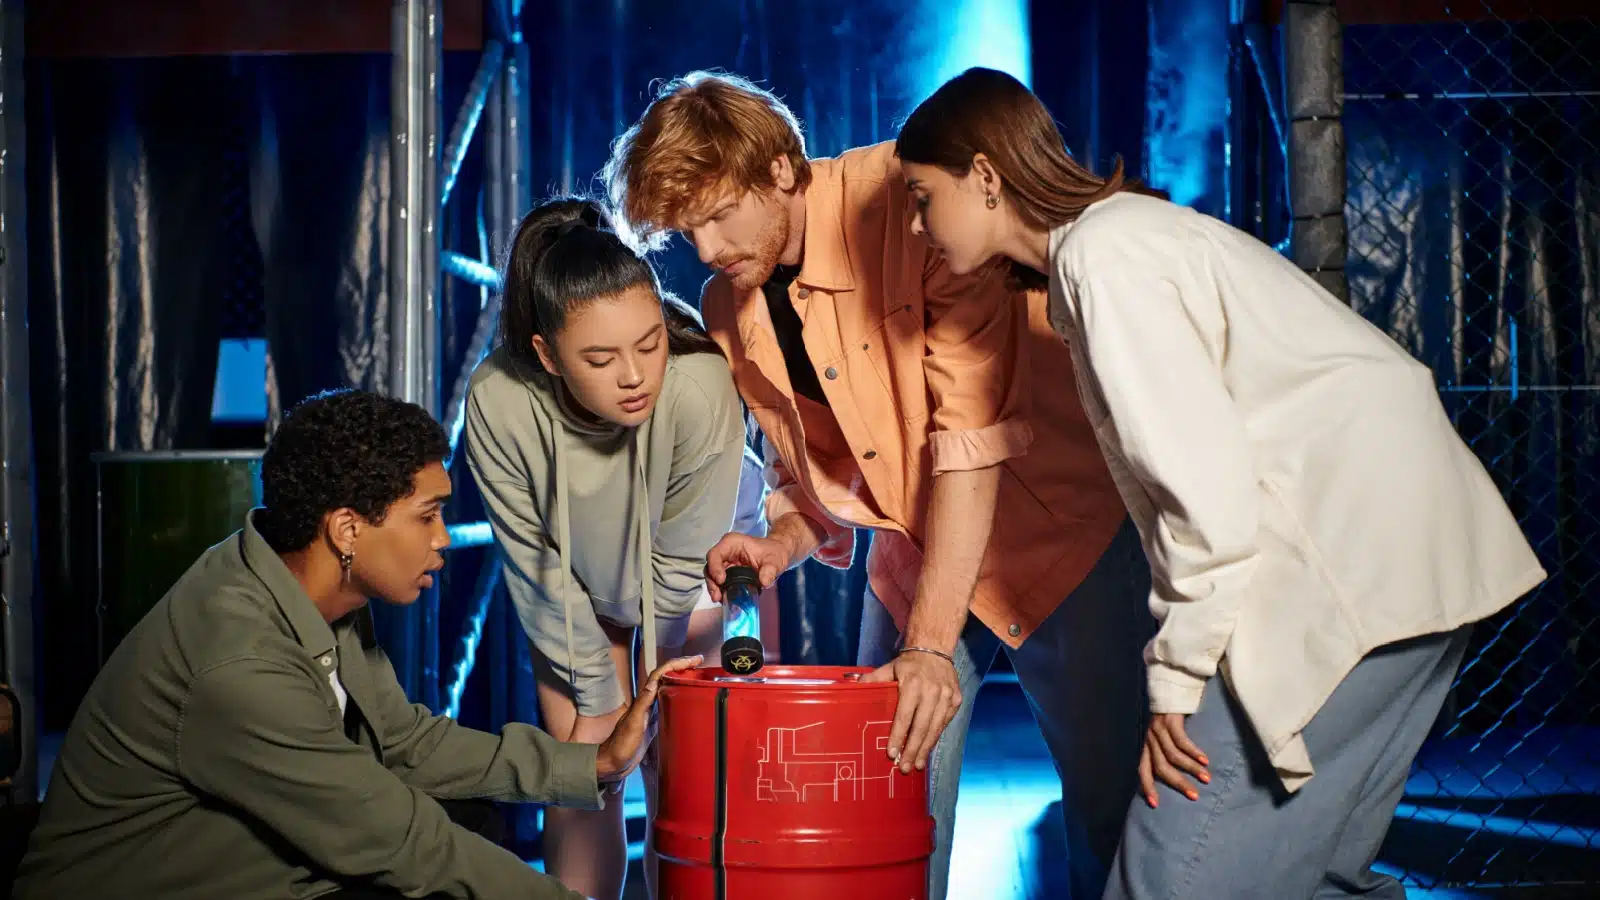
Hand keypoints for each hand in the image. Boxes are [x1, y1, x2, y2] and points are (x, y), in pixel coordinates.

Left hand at [595, 655, 702, 783]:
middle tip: (700, 664)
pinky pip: (669, 704)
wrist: (613, 762)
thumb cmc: (622, 745)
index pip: (660, 674)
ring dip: (682, 680)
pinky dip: (680, 698)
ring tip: (699, 677)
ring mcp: (651, 712)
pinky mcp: (655, 723)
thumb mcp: (633, 724)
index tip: (693, 660)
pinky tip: (689, 701)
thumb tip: (654, 682)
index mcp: (643, 699)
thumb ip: (643, 703)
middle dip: (682, 668)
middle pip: (666, 678)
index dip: (676, 664)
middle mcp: (648, 702)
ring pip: (668, 689)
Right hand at [704, 532, 791, 601]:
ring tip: (720, 599)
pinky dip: (721, 591)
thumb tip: (764, 582)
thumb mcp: (774, 560)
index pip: (715, 554)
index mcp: (732, 543)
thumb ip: (770, 570)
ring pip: (713, 576)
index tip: (721, 581)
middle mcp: (725, 552)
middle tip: (717, 596)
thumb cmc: (774, 552)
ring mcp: (726, 563)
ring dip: (715, 588)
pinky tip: (725, 599)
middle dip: (712, 582)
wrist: (777, 555)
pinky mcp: (728, 573)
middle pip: (711, 567)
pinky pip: (720, 582)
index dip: (714, 567)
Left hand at [861, 650, 960, 773]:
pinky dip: (936, 737)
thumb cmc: (909, 664)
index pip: (905, 716)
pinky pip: (945, 723)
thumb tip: (852, 687)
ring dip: (925, 748)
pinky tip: (927, 748)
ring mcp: (946, 696)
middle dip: (912, 750)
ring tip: (916, 764)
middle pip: (921, 727)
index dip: (898, 736)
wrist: (934, 649)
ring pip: (935, 728)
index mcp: (913, 684)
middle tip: (904, 767)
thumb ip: (873, 680)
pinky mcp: (956, 700)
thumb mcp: (889, 668)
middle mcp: (932, 691)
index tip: (892, 753)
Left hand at [1137, 713, 1210, 806]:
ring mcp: (1158, 729)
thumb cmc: (1166, 716)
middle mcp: (1148, 738)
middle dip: (1177, 783)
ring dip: (1191, 769)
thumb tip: (1173, 774)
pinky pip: (1181, 741)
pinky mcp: (1170, 720)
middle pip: (1160, 767)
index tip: (1155, 804)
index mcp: (1143, 744)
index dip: (1147, 786)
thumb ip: (1161, 750)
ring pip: (1173, 756)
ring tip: (1206, 778)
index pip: (1141, 769)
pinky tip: (1205, 760)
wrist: (1169, 687)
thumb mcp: (1159, 734)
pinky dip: (1193, 752)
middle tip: (1194, 796)